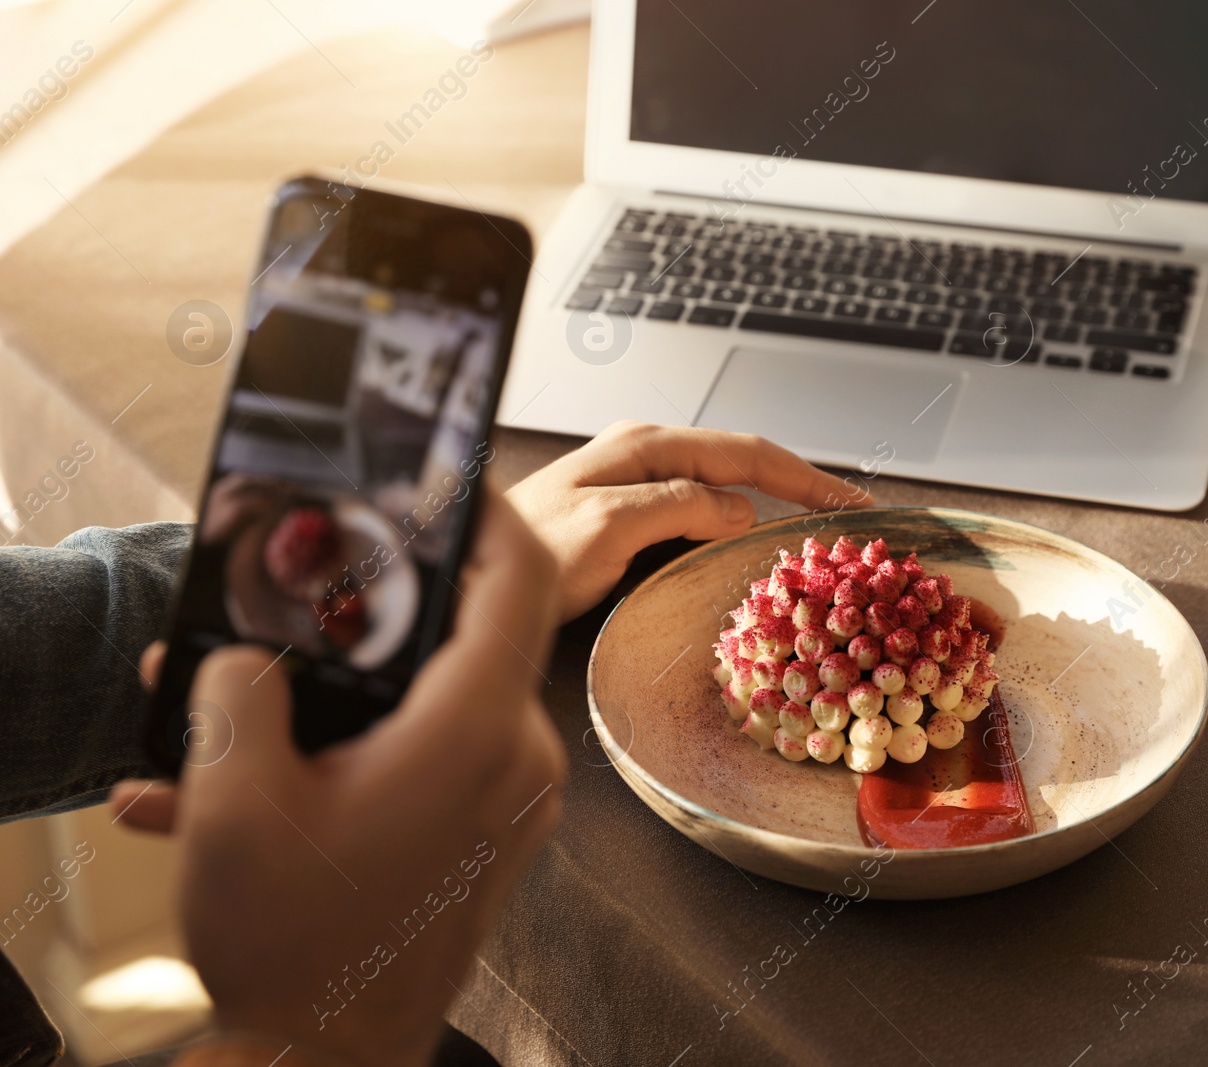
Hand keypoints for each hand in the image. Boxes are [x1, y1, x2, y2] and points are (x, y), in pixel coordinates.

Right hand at [112, 492, 565, 1066]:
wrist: (328, 1059)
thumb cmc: (296, 947)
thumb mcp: (234, 801)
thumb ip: (240, 692)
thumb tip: (247, 653)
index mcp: (472, 732)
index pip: (517, 579)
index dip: (487, 511)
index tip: (449, 477)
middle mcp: (516, 757)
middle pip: (471, 634)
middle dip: (383, 611)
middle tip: (317, 592)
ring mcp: (514, 798)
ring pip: (442, 698)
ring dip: (354, 691)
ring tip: (252, 705)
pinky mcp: (495, 828)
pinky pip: (439, 754)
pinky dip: (367, 746)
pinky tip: (272, 774)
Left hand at [506, 421, 872, 620]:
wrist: (467, 567)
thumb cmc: (525, 550)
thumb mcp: (605, 528)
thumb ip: (676, 509)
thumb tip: (742, 508)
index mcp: (647, 447)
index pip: (749, 453)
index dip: (807, 478)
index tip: (852, 504)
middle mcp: (646, 453)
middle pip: (745, 462)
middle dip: (802, 484)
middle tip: (850, 519)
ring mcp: (639, 478)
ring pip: (727, 484)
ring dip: (775, 502)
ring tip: (819, 528)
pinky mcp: (632, 507)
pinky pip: (704, 506)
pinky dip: (741, 520)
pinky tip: (756, 540)